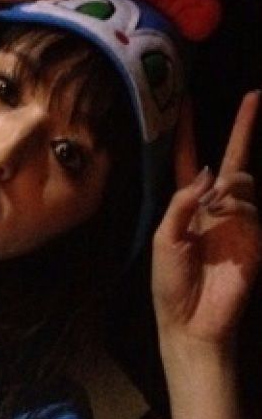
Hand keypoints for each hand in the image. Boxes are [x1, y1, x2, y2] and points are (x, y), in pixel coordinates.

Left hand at [152, 91, 260, 352]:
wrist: (191, 322)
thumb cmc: (170, 283)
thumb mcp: (164, 237)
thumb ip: (182, 202)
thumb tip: (206, 171)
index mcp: (187, 205)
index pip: (188, 159)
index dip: (187, 130)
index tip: (186, 99)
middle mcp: (215, 208)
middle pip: (231, 160)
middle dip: (243, 129)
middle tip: (254, 96)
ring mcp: (239, 222)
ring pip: (242, 182)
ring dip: (230, 185)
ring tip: (216, 206)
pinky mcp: (255, 239)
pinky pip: (251, 209)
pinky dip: (239, 207)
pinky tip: (226, 216)